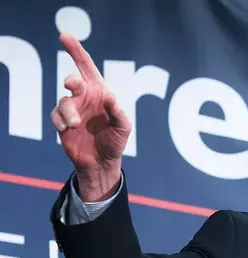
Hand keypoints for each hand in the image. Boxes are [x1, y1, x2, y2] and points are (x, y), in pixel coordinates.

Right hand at [51, 33, 130, 201]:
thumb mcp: (123, 127)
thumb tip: (109, 97)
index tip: (64, 36)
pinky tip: (66, 129)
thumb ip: (118, 112)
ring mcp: (73, 109)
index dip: (76, 50)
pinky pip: (56, 115)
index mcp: (100, 93)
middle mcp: (85, 97)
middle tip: (71, 84)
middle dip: (71, 79)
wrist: (102, 162)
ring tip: (74, 125)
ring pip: (64, 100)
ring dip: (68, 111)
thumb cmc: (115, 142)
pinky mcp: (62, 122)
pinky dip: (59, 120)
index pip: (87, 67)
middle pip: (73, 79)